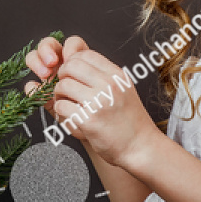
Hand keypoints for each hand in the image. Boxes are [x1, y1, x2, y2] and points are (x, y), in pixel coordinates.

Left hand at [23, 35, 155, 169]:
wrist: (140, 147)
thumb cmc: (130, 120)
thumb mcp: (124, 89)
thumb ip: (105, 76)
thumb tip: (78, 62)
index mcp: (117, 75)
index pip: (85, 54)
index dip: (73, 62)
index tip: (72, 75)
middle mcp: (109, 85)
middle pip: (71, 66)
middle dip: (63, 76)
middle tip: (65, 89)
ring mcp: (99, 102)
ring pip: (63, 85)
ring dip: (59, 95)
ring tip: (66, 103)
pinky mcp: (89, 120)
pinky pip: (62, 106)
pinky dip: (61, 111)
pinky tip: (69, 115)